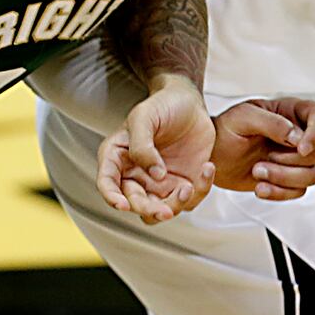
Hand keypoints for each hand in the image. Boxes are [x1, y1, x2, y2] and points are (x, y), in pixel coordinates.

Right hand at [95, 75, 215, 223]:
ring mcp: (159, 183)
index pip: (107, 182)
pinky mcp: (182, 185)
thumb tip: (155, 175)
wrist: (190, 103)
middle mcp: (136, 174)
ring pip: (160, 211)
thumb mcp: (145, 116)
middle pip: (135, 203)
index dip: (111, 197)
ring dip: (174, 207)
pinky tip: (207, 168)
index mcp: (118, 157)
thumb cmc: (162, 105)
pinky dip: (201, 190)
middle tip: (165, 210)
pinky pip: (189, 201)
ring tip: (188, 187)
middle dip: (149, 209)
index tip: (122, 205)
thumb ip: (142, 145)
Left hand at [211, 97, 314, 200]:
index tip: (300, 147)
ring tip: (257, 173)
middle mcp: (297, 135)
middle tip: (260, 161)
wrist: (212, 155)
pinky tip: (259, 188)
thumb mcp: (243, 117)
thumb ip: (271, 123)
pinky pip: (299, 191)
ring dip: (284, 179)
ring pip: (312, 175)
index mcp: (290, 112)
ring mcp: (293, 159)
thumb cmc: (226, 129)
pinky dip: (279, 193)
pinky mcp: (287, 180)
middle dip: (288, 162)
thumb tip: (297, 137)